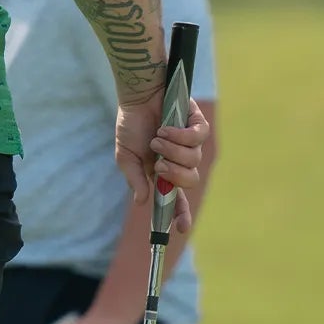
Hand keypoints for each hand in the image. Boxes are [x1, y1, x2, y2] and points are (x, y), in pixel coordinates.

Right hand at [114, 98, 208, 231]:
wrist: (137, 95)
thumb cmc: (131, 124)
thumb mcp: (126, 156)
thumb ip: (135, 179)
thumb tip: (143, 202)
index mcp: (164, 171)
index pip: (176, 198)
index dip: (180, 214)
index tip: (181, 229)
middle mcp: (180, 159)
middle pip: (189, 181)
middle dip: (174, 175)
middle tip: (159, 164)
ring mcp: (190, 142)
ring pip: (192, 159)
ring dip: (172, 150)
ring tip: (157, 138)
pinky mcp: (197, 124)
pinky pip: (198, 138)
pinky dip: (181, 136)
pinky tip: (166, 129)